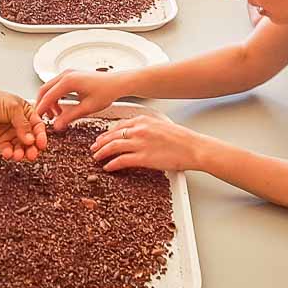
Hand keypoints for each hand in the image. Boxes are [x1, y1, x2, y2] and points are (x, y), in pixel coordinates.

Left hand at [0, 89, 47, 161]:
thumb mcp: (12, 108)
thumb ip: (22, 124)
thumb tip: (31, 139)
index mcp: (26, 114)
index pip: (38, 127)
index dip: (41, 136)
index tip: (41, 144)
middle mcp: (20, 126)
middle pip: (31, 140)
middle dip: (33, 148)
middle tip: (32, 154)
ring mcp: (11, 135)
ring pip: (21, 148)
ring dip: (21, 153)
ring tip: (18, 155)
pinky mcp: (1, 143)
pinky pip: (8, 151)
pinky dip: (9, 153)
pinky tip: (8, 153)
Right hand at [35, 70, 128, 131]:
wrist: (117, 83)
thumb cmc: (106, 92)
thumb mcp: (87, 108)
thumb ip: (69, 117)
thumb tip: (57, 125)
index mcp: (68, 81)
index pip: (47, 96)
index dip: (41, 109)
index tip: (38, 119)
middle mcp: (66, 75)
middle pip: (44, 90)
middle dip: (42, 105)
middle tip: (43, 118)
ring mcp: (68, 73)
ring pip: (50, 87)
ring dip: (49, 101)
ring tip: (55, 115)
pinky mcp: (72, 75)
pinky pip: (57, 86)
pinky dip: (55, 97)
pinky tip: (61, 107)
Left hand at [90, 115, 205, 172]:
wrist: (194, 148)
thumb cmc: (182, 139)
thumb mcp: (161, 125)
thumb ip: (146, 127)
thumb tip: (136, 133)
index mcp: (143, 120)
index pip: (118, 125)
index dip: (107, 133)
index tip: (102, 138)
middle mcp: (138, 129)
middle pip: (112, 135)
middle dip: (100, 142)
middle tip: (94, 148)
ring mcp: (140, 143)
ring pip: (113, 147)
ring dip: (102, 153)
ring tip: (96, 158)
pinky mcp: (143, 157)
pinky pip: (121, 160)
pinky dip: (112, 164)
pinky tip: (108, 167)